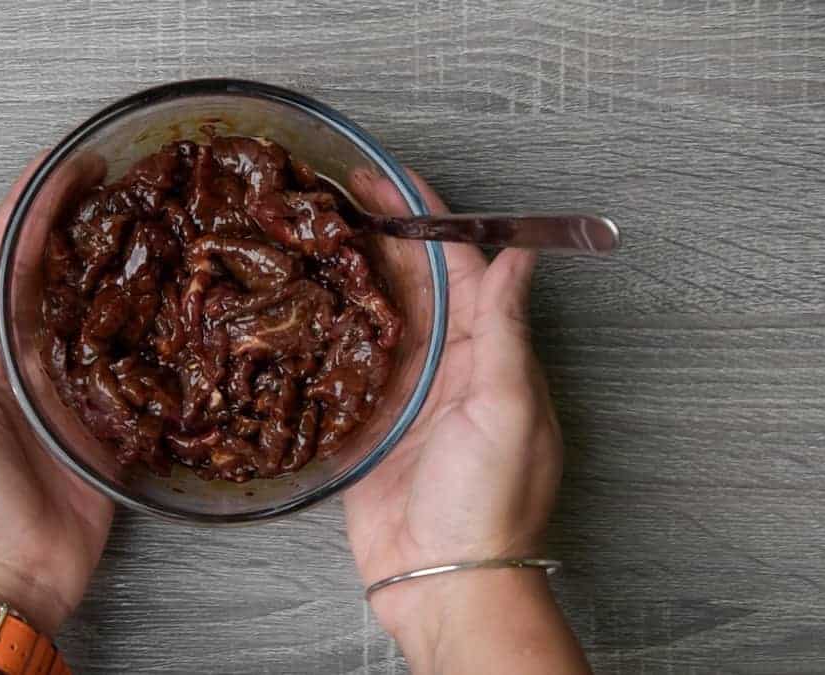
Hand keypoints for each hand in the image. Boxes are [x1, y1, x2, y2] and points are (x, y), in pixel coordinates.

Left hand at [0, 152, 110, 634]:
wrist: (3, 575)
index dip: (25, 211)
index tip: (56, 167)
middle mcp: (14, 357)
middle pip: (48, 275)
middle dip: (76, 225)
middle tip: (114, 179)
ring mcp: (59, 385)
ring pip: (88, 310)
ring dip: (111, 266)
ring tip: (146, 220)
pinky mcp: (97, 416)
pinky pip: (122, 362)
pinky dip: (141, 328)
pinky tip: (163, 296)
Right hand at [343, 169, 581, 671]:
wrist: (444, 578)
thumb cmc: (489, 498)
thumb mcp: (508, 406)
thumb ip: (505, 328)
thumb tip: (520, 252)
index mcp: (490, 352)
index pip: (461, 266)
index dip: (430, 218)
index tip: (396, 176)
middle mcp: (448, 363)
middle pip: (413, 282)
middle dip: (383, 232)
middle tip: (342, 188)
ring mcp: (405, 391)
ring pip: (378, 315)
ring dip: (353, 270)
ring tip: (316, 227)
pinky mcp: (367, 422)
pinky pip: (347, 363)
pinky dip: (330, 328)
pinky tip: (304, 299)